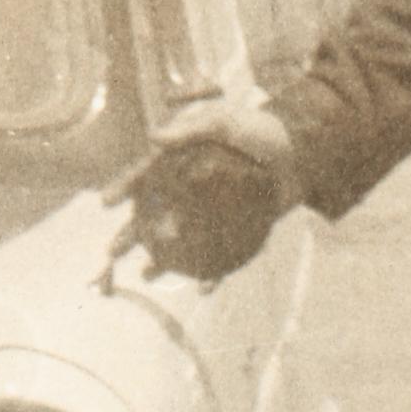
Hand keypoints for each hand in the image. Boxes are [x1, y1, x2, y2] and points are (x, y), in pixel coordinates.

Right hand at [108, 94, 304, 285]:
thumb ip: (192, 128)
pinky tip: (202, 289)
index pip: (146, 174)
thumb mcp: (226, 121)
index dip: (124, 187)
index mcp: (183, 160)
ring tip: (146, 275)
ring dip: (162, 258)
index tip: (106, 203)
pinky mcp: (236, 228)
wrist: (304, 151)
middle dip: (131, 233)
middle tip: (112, 252)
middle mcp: (192, 187)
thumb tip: (152, 137)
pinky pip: (220, 254)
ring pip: (181, 238)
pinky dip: (211, 272)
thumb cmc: (262, 130)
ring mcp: (213, 211)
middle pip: (154, 212)